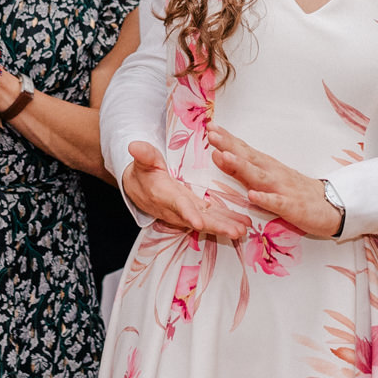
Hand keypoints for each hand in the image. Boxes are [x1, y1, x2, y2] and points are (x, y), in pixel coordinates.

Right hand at [119, 141, 248, 241]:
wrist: (140, 188)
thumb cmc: (144, 172)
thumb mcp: (143, 160)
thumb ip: (143, 155)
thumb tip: (134, 146)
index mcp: (165, 195)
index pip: (177, 205)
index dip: (188, 213)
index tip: (198, 223)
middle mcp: (177, 208)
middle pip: (199, 218)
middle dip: (217, 226)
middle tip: (235, 231)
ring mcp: (188, 211)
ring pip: (208, 221)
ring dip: (226, 227)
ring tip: (243, 230)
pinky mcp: (196, 211)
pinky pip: (212, 218)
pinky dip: (226, 223)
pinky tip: (242, 225)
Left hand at [205, 125, 341, 236]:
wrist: (331, 206)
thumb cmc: (295, 191)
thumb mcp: (267, 177)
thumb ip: (243, 169)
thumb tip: (220, 154)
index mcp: (267, 166)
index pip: (244, 149)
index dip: (227, 139)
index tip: (210, 126)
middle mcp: (273, 173)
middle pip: (248, 158)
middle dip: (229, 146)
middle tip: (212, 134)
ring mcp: (282, 189)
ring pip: (259, 177)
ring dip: (241, 166)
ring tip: (224, 156)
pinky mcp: (292, 206)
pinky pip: (276, 203)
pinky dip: (264, 198)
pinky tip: (252, 195)